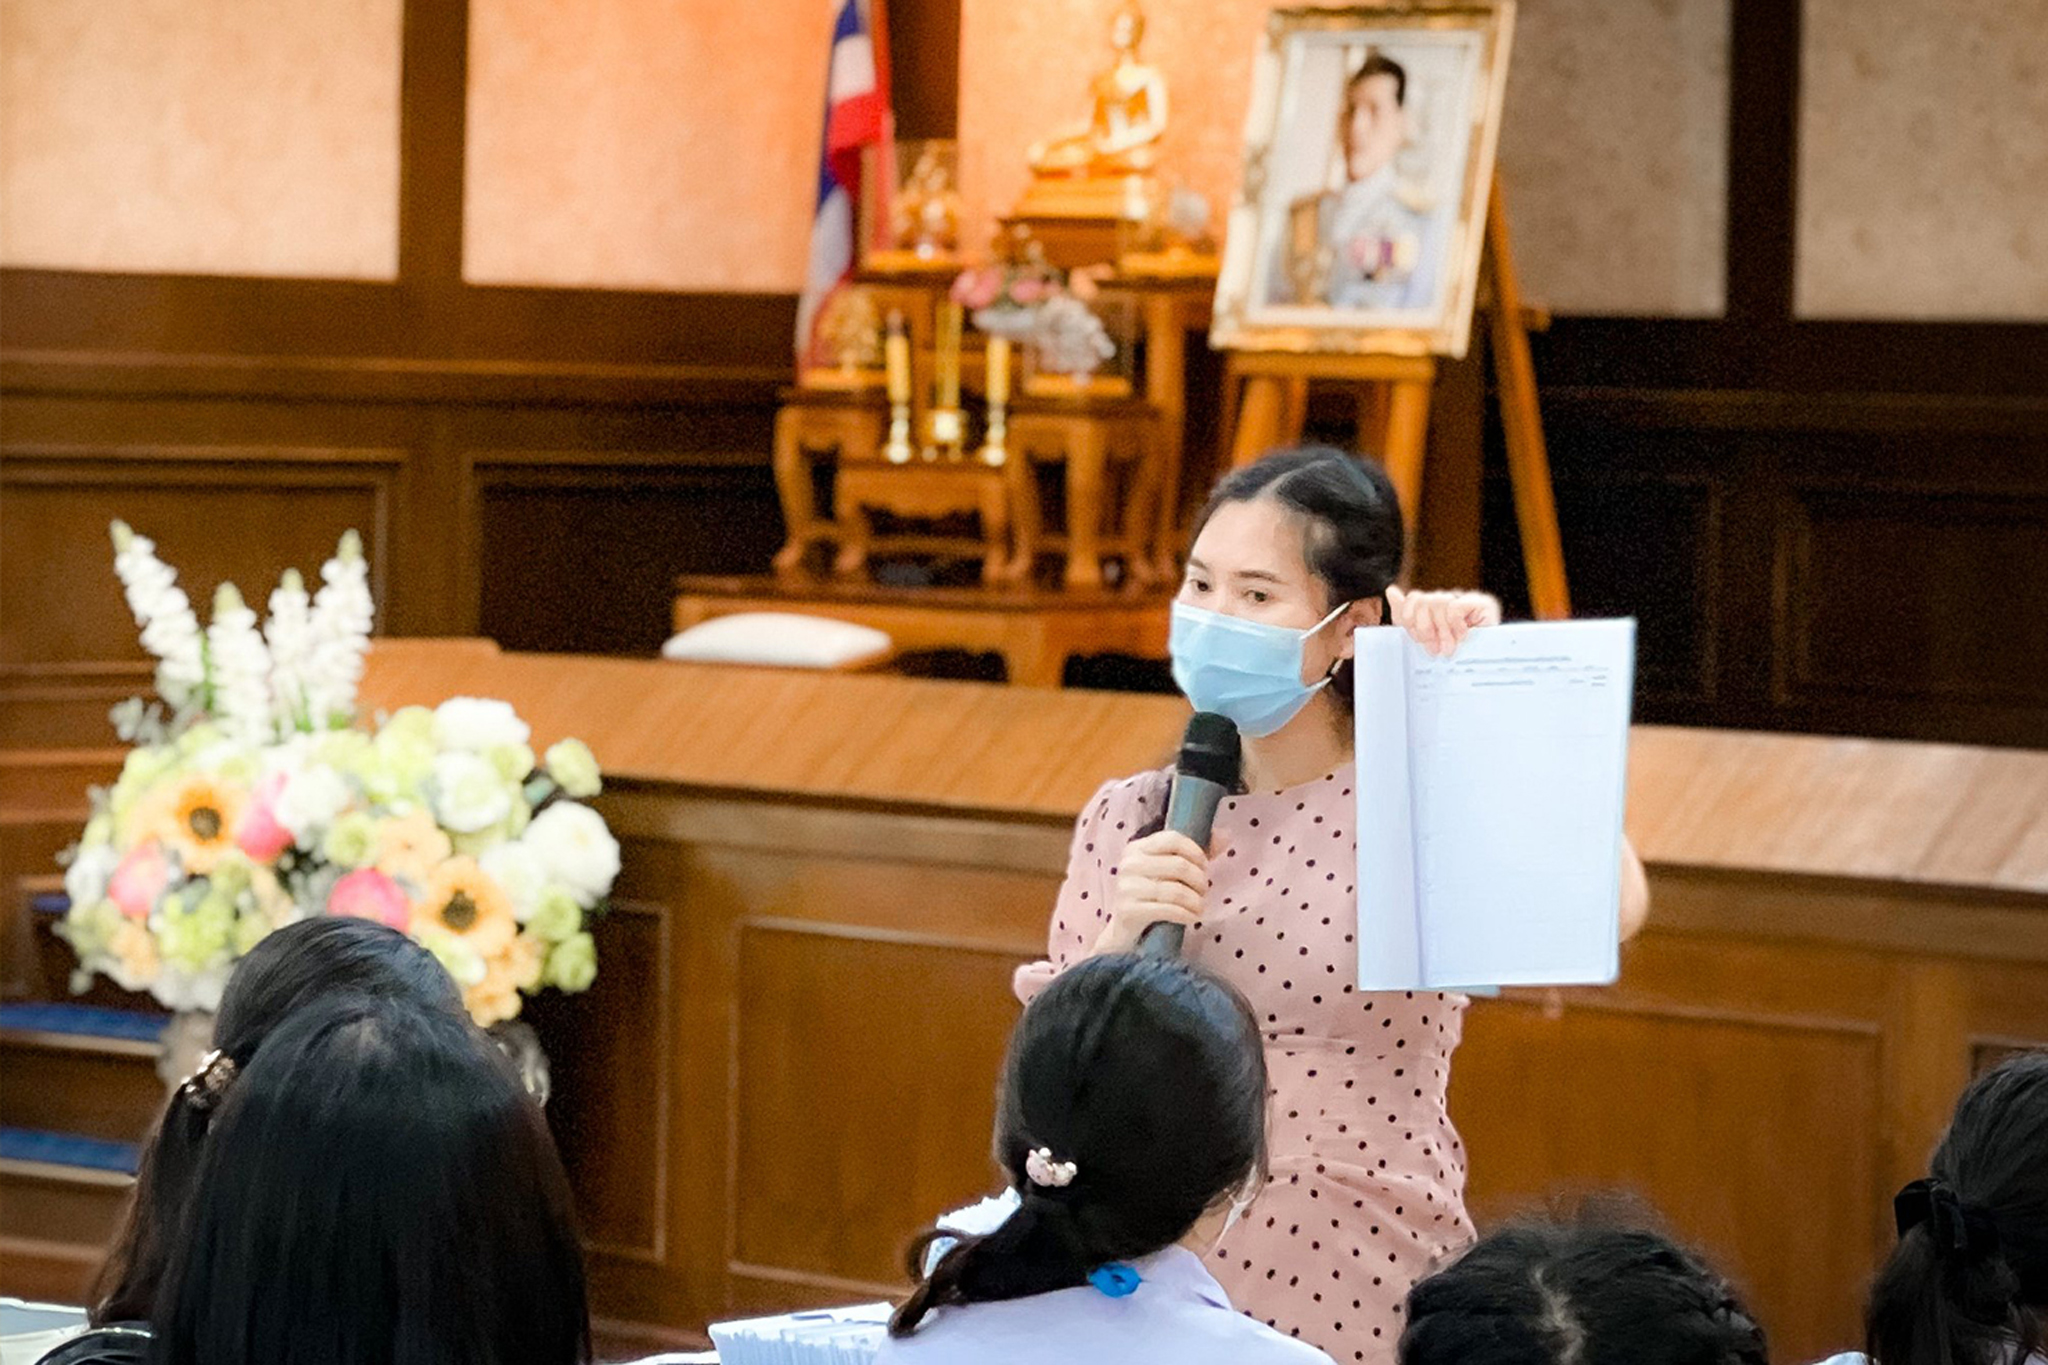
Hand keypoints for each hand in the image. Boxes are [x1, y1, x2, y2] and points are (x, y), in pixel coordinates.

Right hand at [1091, 829, 1218, 955]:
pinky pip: (1168, 910)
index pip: (1173, 839)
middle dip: (1199, 880)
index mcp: (1137, 848)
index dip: (1196, 852)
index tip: (1204, 866)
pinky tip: (1192, 917)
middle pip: (1178, 865)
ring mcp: (1126, 887)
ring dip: (1196, 901)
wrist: (1127, 930)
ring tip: (1200, 906)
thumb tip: (1226, 835)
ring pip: (1176, 890)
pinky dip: (1186, 914)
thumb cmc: (1152, 895)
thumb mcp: (1171, 871)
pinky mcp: (1128, 910)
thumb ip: (1196, 853)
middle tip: (1203, 890)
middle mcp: (1129, 864)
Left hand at [1386, 585, 1501, 657]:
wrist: (1483, 670)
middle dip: (1424, 629)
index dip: (1411, 620)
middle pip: (1422, 600)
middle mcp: (1450, 600)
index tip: (1419, 642)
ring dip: (1441, 632)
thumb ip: (1406, 616)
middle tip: (1434, 649)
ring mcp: (1466, 600)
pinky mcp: (1482, 604)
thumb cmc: (1452, 659)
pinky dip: (1455, 625)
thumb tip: (1391, 591)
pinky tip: (1463, 636)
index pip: (1413, 599)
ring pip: (1437, 603)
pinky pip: (1454, 608)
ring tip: (1448, 649)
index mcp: (1435, 608)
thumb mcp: (1423, 640)